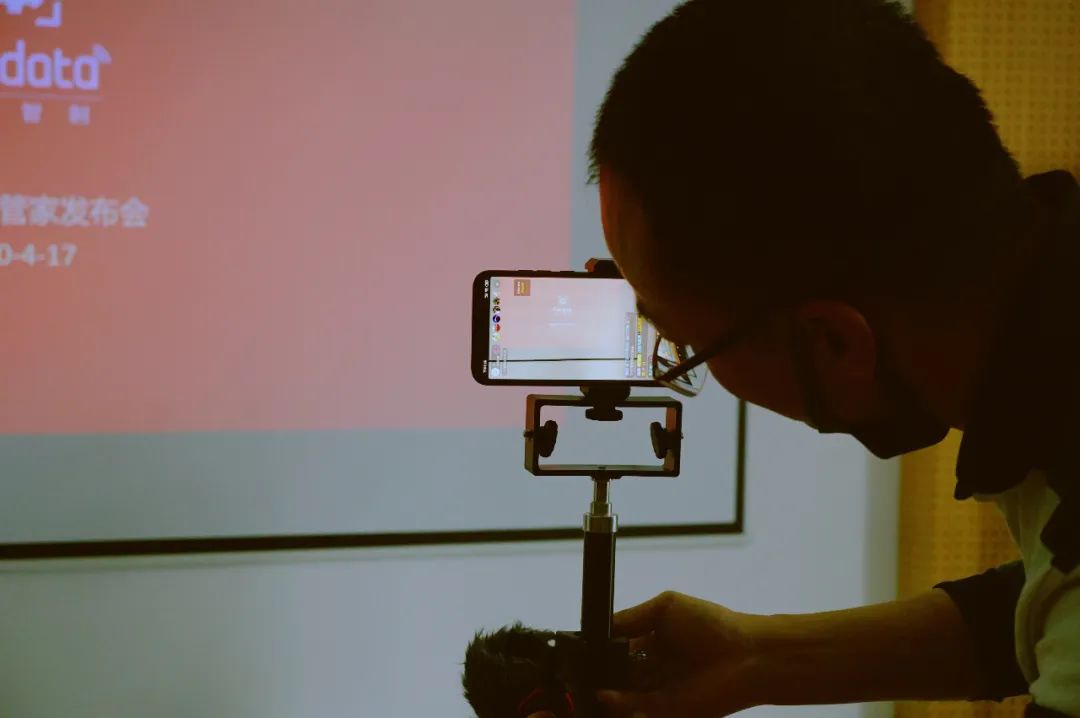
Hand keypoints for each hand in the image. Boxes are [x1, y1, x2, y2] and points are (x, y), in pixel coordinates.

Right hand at [598, 591, 759, 717]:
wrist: (747, 653)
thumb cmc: (713, 624)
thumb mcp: (667, 607)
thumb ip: (632, 616)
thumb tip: (603, 626)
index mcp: (655, 641)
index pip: (620, 649)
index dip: (603, 650)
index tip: (585, 649)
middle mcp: (656, 667)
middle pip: (619, 674)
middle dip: (601, 672)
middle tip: (584, 669)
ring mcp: (661, 690)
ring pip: (623, 695)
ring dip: (607, 692)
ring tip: (590, 684)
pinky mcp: (668, 710)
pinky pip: (637, 709)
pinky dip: (619, 704)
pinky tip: (606, 694)